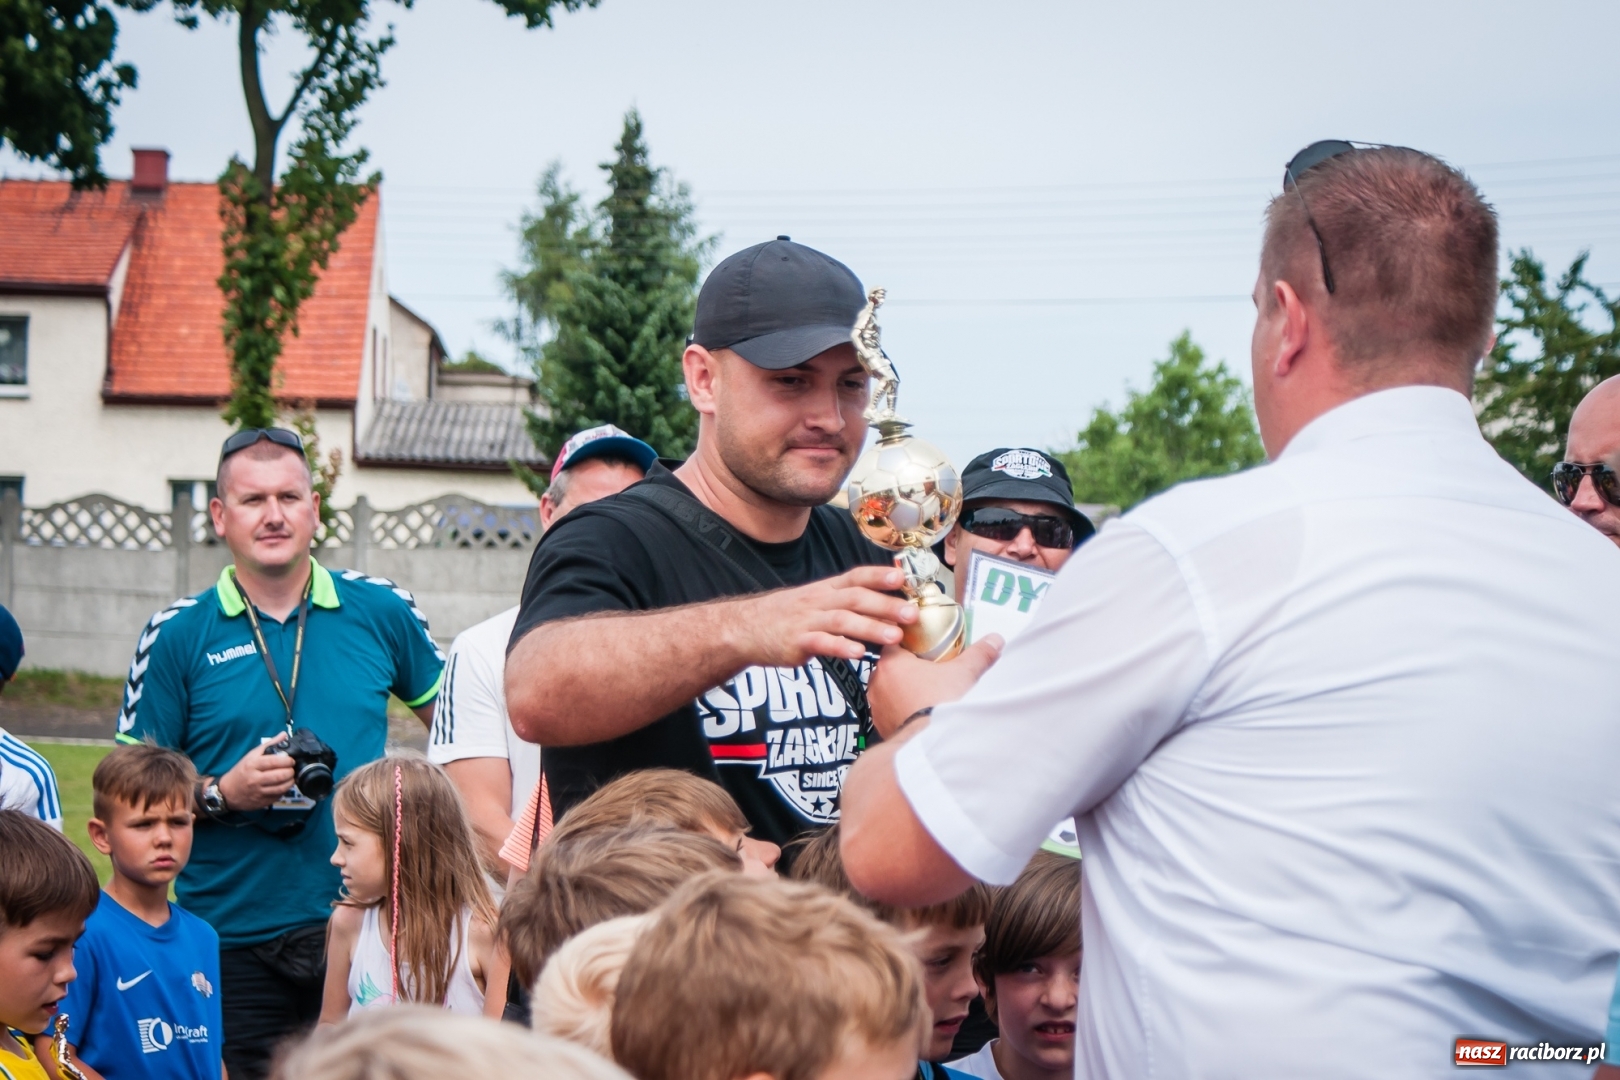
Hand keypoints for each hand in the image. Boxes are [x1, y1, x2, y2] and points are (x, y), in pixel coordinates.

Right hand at [216, 735, 296, 810]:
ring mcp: (258, 792)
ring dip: (290, 782)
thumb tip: (284, 735)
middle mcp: (255, 779)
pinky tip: (283, 786)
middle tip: (292, 769)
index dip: (286, 760)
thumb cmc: (241, 771)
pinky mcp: (261, 802)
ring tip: (290, 777)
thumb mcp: (251, 755)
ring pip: (281, 788)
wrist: (227, 792)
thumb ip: (269, 745)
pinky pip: (278, 796)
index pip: (273, 762)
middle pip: (280, 775)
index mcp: (252, 765)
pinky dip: (284, 791)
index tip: (291, 760)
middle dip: (290, 771)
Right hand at [731, 566, 917, 666]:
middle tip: (911, 613)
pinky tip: (858, 654)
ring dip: (870, 627)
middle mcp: (819, 601)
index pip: (856, 577)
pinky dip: (840, 647)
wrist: (745, 628)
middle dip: (885, 604)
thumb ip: (847, 604)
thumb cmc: (788, 616)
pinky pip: (820, 643)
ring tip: (894, 637)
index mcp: (826, 590)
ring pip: (842, 620)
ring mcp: (807, 621)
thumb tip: (887, 609)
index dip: (879, 575)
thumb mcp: (816, 601)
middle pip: (855, 598)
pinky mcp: (796, 642)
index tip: (903, 576)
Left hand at [868, 635, 1002, 737]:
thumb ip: (979, 654)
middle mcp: (879, 684)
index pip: (894, 640)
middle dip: (910, 667)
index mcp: (892, 664)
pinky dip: (904, 710)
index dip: (910, 640)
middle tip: (931, 669)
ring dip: (905, 690)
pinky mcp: (883, 726)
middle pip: (892, 666)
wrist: (933, 744)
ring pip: (890, 690)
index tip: (923, 643)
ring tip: (928, 693)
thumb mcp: (965, 673)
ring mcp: (879, 707)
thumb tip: (992, 642)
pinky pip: (891, 712)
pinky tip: (922, 712)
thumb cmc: (940, 708)